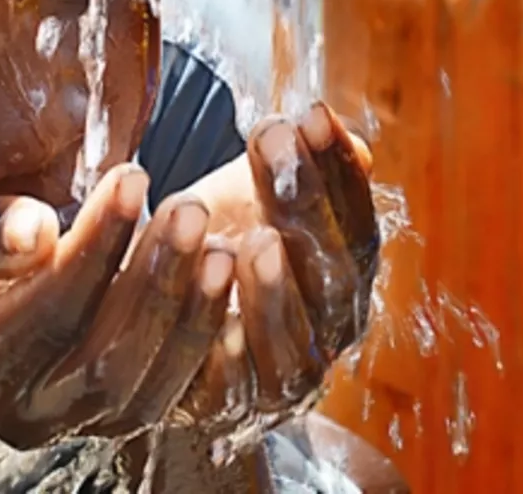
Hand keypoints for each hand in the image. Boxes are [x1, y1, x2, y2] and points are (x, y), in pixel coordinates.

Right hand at [0, 164, 237, 448]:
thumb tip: (36, 226)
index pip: (48, 307)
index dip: (96, 245)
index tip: (132, 179)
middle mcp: (17, 411)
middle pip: (102, 356)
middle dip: (154, 280)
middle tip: (191, 208)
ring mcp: (63, 426)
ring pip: (140, 387)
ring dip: (188, 315)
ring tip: (219, 245)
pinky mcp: (100, 424)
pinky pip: (162, 396)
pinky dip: (200, 346)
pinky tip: (224, 290)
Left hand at [175, 102, 377, 429]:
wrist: (164, 338)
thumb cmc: (215, 254)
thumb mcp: (249, 202)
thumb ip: (291, 172)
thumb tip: (338, 131)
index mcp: (343, 277)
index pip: (358, 224)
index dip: (339, 171)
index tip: (312, 113)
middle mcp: (327, 332)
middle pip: (331, 275)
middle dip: (305, 203)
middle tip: (273, 140)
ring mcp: (281, 377)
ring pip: (289, 338)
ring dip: (273, 290)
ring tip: (253, 240)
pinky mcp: (225, 410)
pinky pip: (228, 385)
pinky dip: (222, 352)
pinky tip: (208, 322)